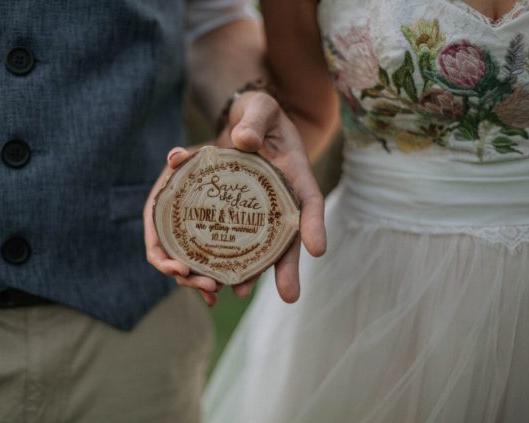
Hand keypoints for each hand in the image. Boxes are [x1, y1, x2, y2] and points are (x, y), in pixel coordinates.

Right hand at [144, 146, 225, 305]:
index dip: (164, 263)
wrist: (216, 164)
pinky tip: (223, 291)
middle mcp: (169, 234)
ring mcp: (185, 242)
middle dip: (189, 279)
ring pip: (189, 270)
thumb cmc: (198, 161)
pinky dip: (211, 279)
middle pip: (173, 265)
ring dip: (201, 283)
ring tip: (218, 290)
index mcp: (158, 217)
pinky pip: (204, 266)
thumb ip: (181, 158)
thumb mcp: (189, 158)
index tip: (181, 269)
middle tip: (211, 285)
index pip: (155, 248)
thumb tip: (174, 156)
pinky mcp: (202, 245)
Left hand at [216, 91, 325, 302]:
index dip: (314, 225)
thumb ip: (255, 121)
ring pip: (259, 246)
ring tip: (239, 293)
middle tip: (290, 296)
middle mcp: (279, 199)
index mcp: (293, 174)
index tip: (318, 249)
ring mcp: (258, 210)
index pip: (308, 200)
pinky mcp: (236, 213)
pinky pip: (231, 236)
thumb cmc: (259, 114)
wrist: (244, 124)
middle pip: (287, 237)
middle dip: (288, 266)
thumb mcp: (261, 109)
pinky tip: (210, 275)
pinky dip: (222, 255)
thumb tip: (242, 140)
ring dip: (252, 271)